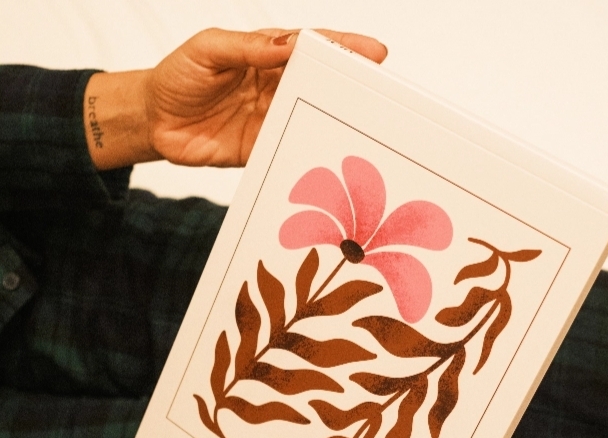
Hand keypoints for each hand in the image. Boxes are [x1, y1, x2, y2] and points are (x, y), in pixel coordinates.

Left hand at [84, 28, 386, 169]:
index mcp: (268, 56)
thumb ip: (248, 48)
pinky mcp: (263, 148)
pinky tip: (329, 153)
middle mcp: (277, 87)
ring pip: (312, 117)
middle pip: (321, 84)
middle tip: (381, 93)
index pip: (312, 49)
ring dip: (336, 121)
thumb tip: (288, 43)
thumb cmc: (179, 76)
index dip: (344, 49)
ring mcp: (273, 119)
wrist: (155, 121)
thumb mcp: (209, 50)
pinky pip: (291, 149)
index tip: (373, 54)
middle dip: (352, 87)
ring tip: (365, 125)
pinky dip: (309, 151)